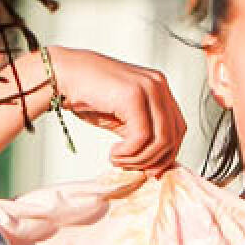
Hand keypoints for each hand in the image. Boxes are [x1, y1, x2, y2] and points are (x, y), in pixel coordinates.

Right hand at [48, 47, 185, 170]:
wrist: (65, 76)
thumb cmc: (89, 96)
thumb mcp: (124, 119)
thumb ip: (143, 135)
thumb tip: (156, 164)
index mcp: (160, 89)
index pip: (178, 129)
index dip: (167, 154)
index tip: (150, 169)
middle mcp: (159, 86)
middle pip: (174, 136)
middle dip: (154, 160)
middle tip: (131, 167)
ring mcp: (149, 88)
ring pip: (162, 140)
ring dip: (139, 159)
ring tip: (118, 159)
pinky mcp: (135, 96)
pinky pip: (142, 137)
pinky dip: (128, 152)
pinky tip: (113, 152)